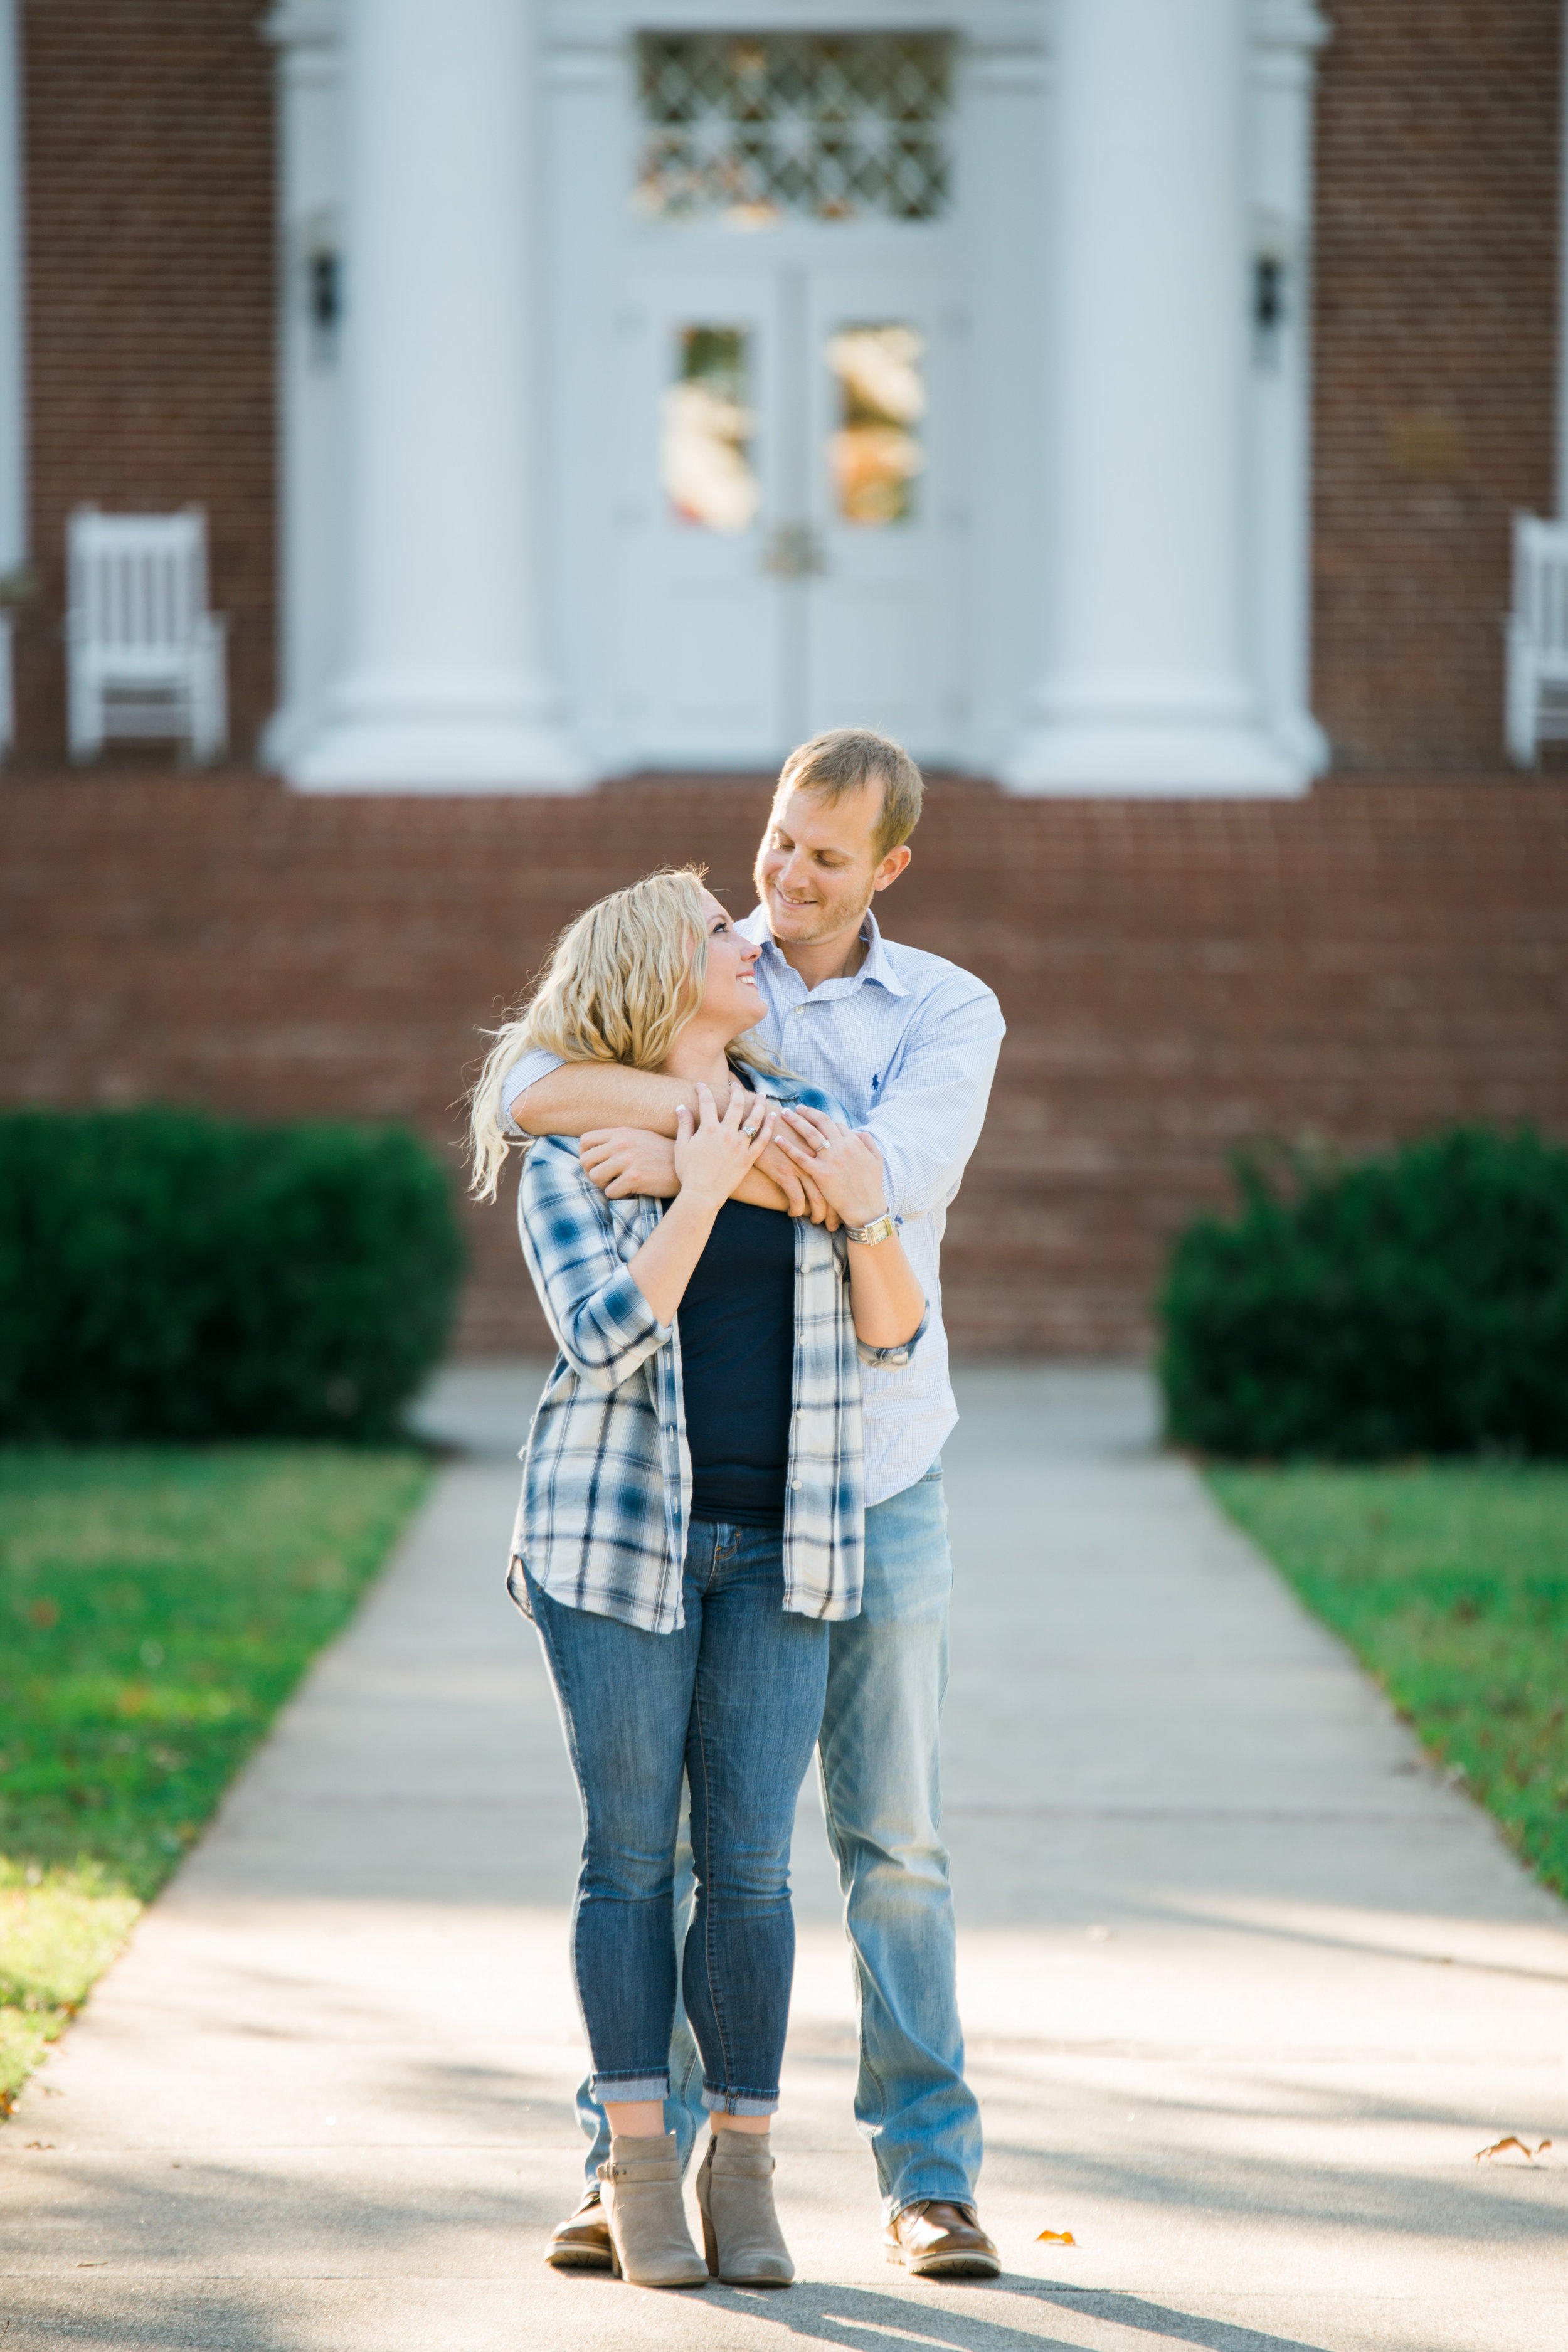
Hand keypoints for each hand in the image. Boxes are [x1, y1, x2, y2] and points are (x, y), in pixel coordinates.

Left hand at [580, 1126, 678, 1198]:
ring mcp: (628, 1160)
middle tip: (606, 1178)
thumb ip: (618, 1140)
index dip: (585, 1155)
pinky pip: (610, 1192)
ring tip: (619, 1184)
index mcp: (621, 1132)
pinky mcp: (635, 1178)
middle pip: (585, 1161)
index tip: (596, 1164)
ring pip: (594, 1177)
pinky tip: (632, 1191)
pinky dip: (619, 1195)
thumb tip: (593, 1150)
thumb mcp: (640, 1137)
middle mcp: (621, 1143)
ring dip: (604, 1185)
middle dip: (592, 1172)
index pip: (585, 1141)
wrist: (688, 1166)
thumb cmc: (662, 1154)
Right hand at [673, 1083, 775, 1212]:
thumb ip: (684, 1124)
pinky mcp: (749, 1158)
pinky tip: (772, 1117)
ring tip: (762, 1095)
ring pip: (754, 1119)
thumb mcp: (682, 1146)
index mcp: (708, 1129)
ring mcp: (740, 1146)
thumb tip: (681, 1107)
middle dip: (736, 1091)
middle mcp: (727, 1133)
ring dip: (759, 1104)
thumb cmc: (688, 1172)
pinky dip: (769, 1127)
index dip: (703, 1091)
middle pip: (736, 1105)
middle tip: (735, 1085)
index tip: (700, 1085)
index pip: (707, 1102)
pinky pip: (763, 1140)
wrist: (702, 1195)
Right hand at [752, 1135, 839, 1227]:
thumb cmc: (780, 1126)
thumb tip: (824, 1163)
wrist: (758, 1120)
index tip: (843, 1210)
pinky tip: (793, 1214)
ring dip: (818, 1216)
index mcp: (825, 1150)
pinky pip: (796, 1199)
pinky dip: (796, 1210)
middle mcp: (817, 1159)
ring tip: (816, 1222)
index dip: (844, 1197)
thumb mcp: (805, 1134)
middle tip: (834, 1225)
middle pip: (833, 1192)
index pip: (842, 1178)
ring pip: (817, 1199)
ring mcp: (802, 1166)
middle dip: (835, 1213)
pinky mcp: (785, 1172)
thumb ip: (818, 1148)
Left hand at [777, 1106, 888, 1230]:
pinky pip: (800, 1157)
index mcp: (854, 1142)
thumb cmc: (872, 1186)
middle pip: (821, 1122)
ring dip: (795, 1121)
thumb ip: (868, 1141)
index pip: (836, 1124)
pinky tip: (778, 1138)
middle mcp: (842, 1146)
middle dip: (807, 1112)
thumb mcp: (877, 1159)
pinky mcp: (820, 1173)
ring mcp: (830, 1159)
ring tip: (784, 1114)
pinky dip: (788, 1146)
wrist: (867, 1209)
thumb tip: (856, 1132)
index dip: (824, 1121)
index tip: (814, 1118)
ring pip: (810, 1134)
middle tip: (796, 1108)